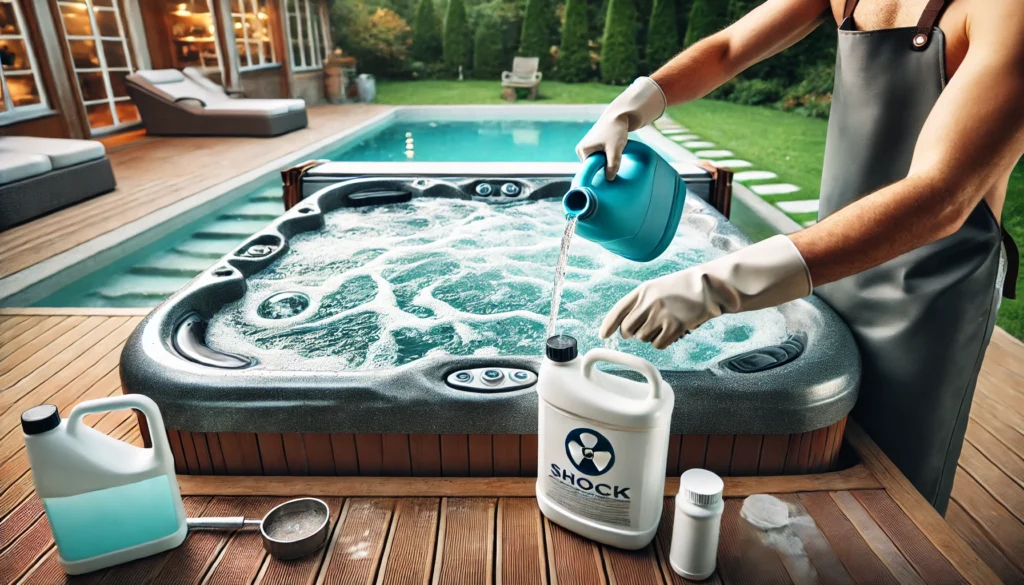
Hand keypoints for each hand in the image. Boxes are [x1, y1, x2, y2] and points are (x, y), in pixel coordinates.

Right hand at [576, 77, 665, 179]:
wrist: (620, 115)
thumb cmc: (615, 131)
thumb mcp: (615, 149)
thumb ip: (612, 165)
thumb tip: (609, 179)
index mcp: (582, 150)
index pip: (590, 169)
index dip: (601, 171)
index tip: (612, 171)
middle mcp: (581, 150)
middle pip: (593, 166)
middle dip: (604, 166)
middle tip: (616, 162)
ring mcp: (587, 148)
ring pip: (598, 162)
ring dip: (607, 162)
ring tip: (616, 155)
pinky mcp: (593, 146)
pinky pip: (600, 158)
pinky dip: (607, 158)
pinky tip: (614, 154)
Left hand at [600, 235, 812, 348]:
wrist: (710, 286)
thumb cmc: (685, 287)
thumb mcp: (659, 287)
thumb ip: (643, 303)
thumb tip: (628, 326)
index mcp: (643, 290)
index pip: (618, 310)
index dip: (609, 325)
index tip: (603, 335)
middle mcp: (648, 302)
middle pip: (628, 329)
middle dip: (633, 332)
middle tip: (646, 328)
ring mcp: (659, 315)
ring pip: (643, 338)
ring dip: (651, 336)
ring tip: (665, 325)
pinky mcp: (672, 327)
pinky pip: (658, 344)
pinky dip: (663, 342)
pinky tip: (672, 332)